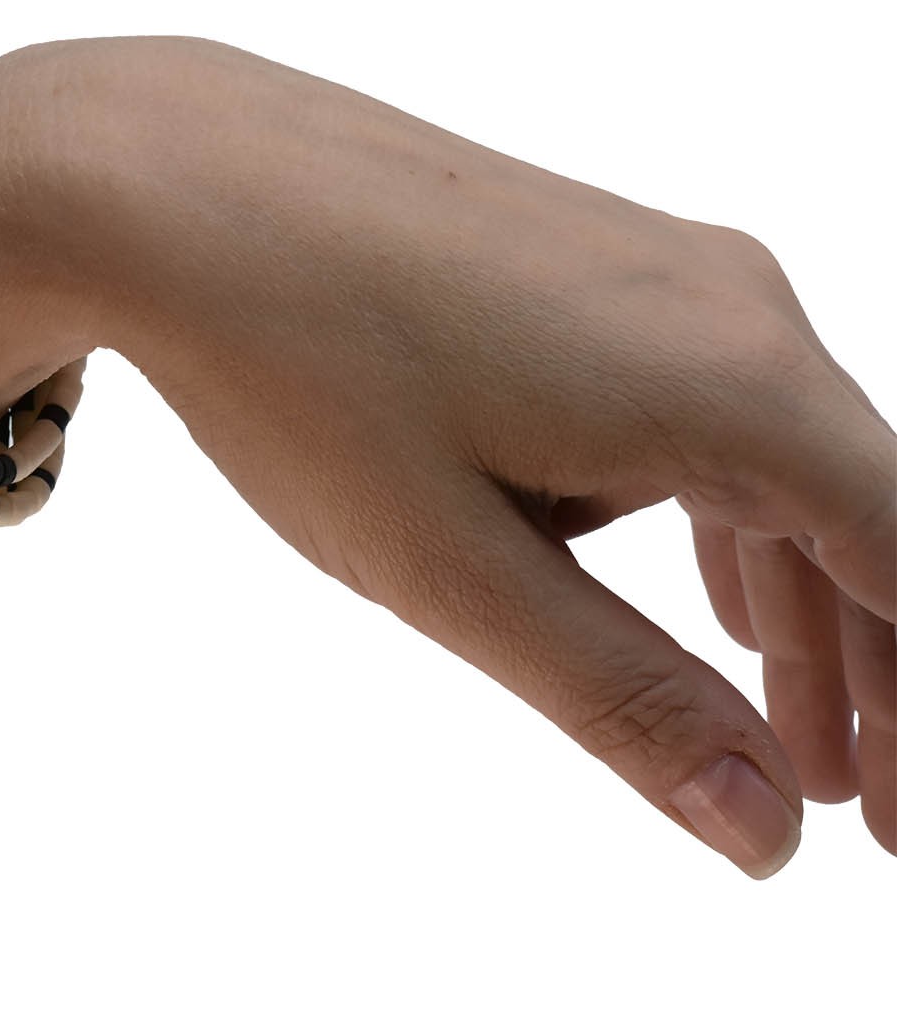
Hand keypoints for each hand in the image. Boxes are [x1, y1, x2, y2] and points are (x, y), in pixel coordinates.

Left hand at [31, 35, 893, 878]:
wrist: (182, 180)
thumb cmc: (302, 361)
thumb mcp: (459, 568)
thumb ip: (624, 701)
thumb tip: (762, 831)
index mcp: (736, 381)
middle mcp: (732, 306)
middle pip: (864, 514)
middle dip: (872, 673)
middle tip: (857, 810)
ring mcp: (662, 271)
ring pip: (776, 463)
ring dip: (786, 605)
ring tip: (780, 737)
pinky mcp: (593, 265)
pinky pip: (700, 406)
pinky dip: (712, 520)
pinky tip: (702, 589)